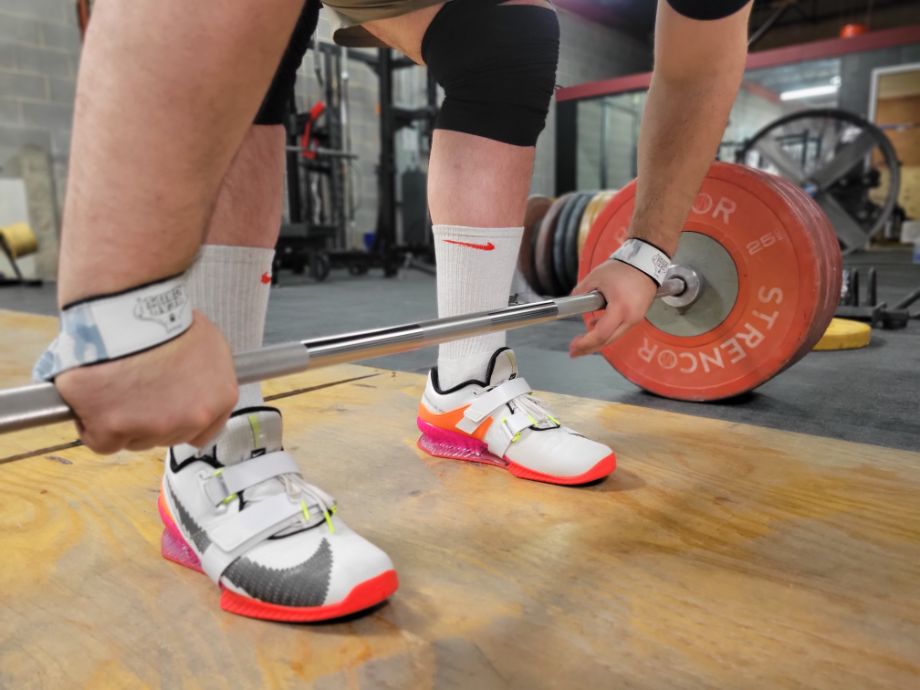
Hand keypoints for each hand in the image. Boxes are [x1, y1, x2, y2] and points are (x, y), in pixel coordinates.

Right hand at [55, 312, 237, 453]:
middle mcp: (190, 420)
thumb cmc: (164, 317)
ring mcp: (152, 428)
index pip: (202, 432)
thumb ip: (207, 376)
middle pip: (165, 436)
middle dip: (150, 418)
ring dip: (121, 421)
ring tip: (112, 385)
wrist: (127, 312)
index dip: (179, 420)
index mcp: (218, 399)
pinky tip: (93, 398)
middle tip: (134, 387)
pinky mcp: (112, 429)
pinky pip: (101, 441)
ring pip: (133, 440)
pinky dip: (92, 424)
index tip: (164, 406)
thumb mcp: (209, 343)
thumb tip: (195, 384)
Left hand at [569, 260, 657, 357]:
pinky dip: (607, 331)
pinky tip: (595, 325)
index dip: (585, 343)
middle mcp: (631, 317)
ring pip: (614, 336)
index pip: (601, 334)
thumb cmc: (624, 268)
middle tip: (574, 351)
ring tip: (581, 340)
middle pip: (608, 341)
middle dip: (589, 347)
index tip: (573, 347)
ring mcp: (636, 318)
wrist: (647, 262)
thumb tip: (572, 301)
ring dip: (597, 339)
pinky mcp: (637, 316)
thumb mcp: (596, 277)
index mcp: (620, 308)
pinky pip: (620, 328)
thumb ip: (581, 291)